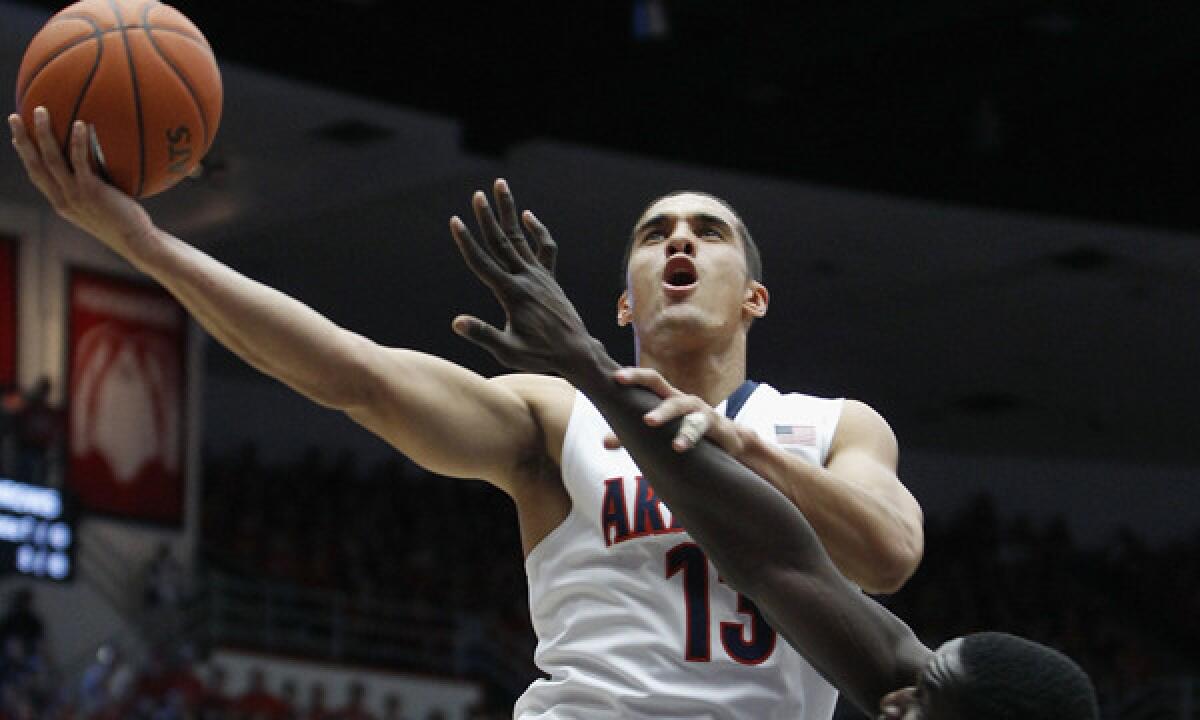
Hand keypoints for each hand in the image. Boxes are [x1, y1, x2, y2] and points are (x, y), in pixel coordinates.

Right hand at [9, 107, 153, 254]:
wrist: (136, 242)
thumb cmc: (125, 224)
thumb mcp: (102, 206)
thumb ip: (94, 189)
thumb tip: (102, 169)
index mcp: (61, 203)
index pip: (37, 176)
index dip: (25, 156)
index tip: (16, 138)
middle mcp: (62, 199)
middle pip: (34, 165)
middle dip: (22, 140)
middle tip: (14, 117)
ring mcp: (75, 196)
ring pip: (51, 160)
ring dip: (43, 133)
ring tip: (41, 110)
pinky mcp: (91, 192)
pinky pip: (81, 162)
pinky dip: (78, 143)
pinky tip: (80, 124)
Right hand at [450, 179, 600, 376]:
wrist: (577, 353)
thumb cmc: (541, 356)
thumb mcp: (508, 351)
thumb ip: (483, 334)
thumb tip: (457, 323)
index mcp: (512, 293)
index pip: (483, 263)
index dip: (466, 242)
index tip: (455, 221)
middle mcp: (527, 279)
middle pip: (502, 242)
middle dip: (487, 217)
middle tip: (477, 194)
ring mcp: (540, 276)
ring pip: (520, 237)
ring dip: (509, 212)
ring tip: (501, 187)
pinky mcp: (550, 278)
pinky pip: (545, 248)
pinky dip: (537, 231)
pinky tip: (527, 217)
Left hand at [602, 367, 748, 453]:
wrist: (730, 444)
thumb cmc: (689, 434)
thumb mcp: (661, 435)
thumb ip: (634, 437)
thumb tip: (605, 442)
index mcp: (666, 399)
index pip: (646, 381)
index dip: (631, 375)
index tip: (612, 375)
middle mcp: (681, 399)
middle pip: (659, 383)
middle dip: (639, 379)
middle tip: (620, 381)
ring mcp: (699, 410)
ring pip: (681, 404)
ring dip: (664, 412)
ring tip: (648, 421)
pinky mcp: (715, 425)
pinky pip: (700, 427)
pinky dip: (688, 436)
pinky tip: (678, 446)